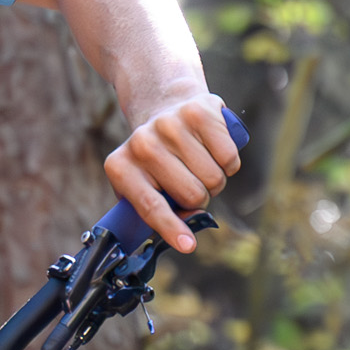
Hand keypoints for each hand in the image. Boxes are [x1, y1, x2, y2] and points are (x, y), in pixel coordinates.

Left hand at [105, 90, 244, 251]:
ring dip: (215, 181)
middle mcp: (142, 144)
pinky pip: (229, 158)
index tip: (188, 246)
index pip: (150, 207)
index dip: (171, 228)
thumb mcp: (142, 183)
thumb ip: (157, 212)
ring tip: (199, 165)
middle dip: (199, 199)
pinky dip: (228, 163)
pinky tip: (213, 150)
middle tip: (191, 184)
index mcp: (120, 166)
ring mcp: (169, 125)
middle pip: (192, 196)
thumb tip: (185, 237)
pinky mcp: (198, 113)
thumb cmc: (155, 158)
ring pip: (213, 178)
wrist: (165, 103)